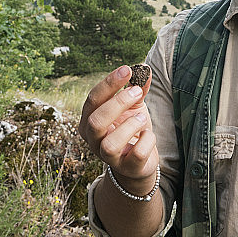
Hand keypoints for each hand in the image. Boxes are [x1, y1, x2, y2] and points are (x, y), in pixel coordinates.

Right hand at [79, 65, 158, 194]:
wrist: (139, 161)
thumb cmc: (131, 129)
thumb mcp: (134, 106)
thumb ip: (137, 88)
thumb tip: (144, 68)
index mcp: (89, 120)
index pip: (93, 100)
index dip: (109, 84)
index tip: (127, 70)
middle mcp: (93, 140)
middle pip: (96, 121)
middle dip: (118, 103)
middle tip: (137, 92)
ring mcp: (108, 157)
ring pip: (110, 144)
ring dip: (130, 126)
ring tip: (142, 118)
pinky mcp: (127, 168)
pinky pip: (136, 155)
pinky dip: (147, 140)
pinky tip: (148, 135)